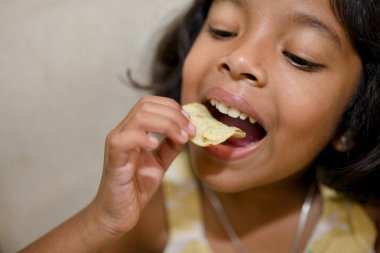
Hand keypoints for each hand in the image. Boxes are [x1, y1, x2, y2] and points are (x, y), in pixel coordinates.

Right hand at [90, 95, 193, 237]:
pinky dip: (143, 138)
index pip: (150, 103)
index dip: (172, 107)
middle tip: (190, 131)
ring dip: (167, 123)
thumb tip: (187, 131)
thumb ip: (171, 146)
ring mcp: (116, 143)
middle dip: (174, 114)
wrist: (118, 212)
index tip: (190, 122)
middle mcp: (123, 131)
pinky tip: (155, 145)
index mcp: (133, 130)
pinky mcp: (113, 158)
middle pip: (146, 105)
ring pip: (139, 116)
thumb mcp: (160, 162)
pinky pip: (125, 139)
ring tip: (181, 138)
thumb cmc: (135, 187)